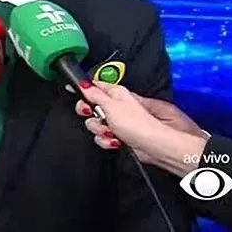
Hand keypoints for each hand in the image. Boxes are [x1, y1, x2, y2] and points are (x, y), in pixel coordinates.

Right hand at [76, 82, 208, 175]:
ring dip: (100, 130)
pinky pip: (105, 137)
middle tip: (94, 115)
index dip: (84, 88)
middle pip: (93, 106)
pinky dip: (107, 140)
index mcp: (119, 93)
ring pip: (97, 124)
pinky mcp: (123, 137)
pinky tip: (115, 141)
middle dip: (90, 113)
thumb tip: (83, 84)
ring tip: (110, 132)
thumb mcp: (112, 105)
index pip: (96, 86)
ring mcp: (122, 122)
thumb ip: (94, 94)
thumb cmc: (143, 125)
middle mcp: (120, 106)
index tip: (73, 90)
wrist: (158, 147)